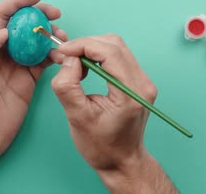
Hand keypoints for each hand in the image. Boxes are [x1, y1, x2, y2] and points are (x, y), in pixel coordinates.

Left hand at [0, 0, 66, 193]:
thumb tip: (4, 31)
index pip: (1, 16)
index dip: (18, 3)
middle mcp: (0, 53)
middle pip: (22, 26)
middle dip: (39, 15)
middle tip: (56, 14)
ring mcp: (15, 68)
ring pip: (36, 42)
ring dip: (50, 35)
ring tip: (63, 37)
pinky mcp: (27, 83)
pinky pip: (43, 63)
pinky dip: (55, 56)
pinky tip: (62, 56)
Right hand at [50, 35, 177, 193]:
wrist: (121, 161)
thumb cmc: (101, 146)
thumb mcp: (76, 117)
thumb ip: (68, 85)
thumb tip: (68, 59)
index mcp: (130, 93)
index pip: (109, 52)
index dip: (83, 45)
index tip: (62, 51)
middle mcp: (142, 83)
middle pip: (114, 44)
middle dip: (86, 44)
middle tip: (66, 57)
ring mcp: (143, 81)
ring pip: (116, 46)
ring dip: (92, 49)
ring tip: (75, 66)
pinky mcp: (138, 81)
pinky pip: (118, 56)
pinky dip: (98, 56)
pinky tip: (86, 69)